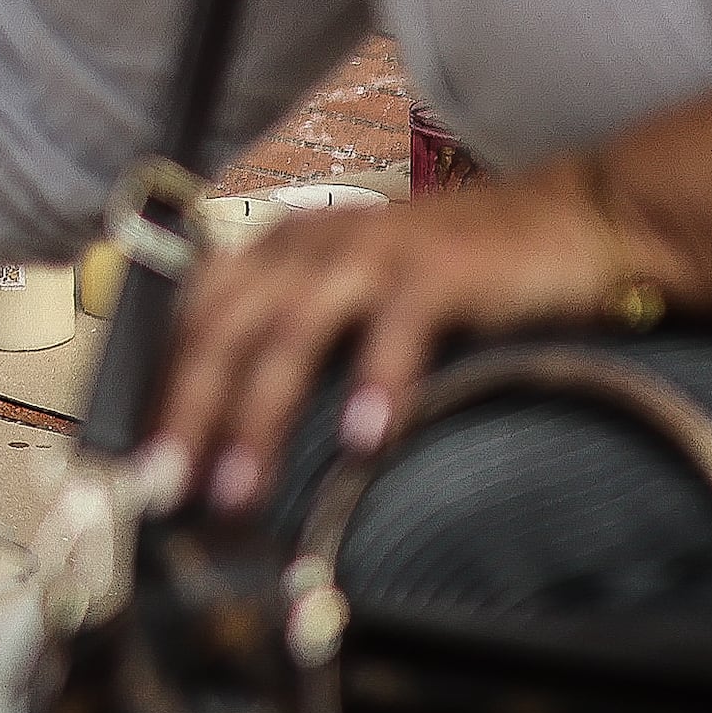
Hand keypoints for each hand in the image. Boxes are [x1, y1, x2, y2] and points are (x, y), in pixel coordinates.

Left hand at [145, 165, 655, 514]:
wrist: (570, 220)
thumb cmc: (452, 286)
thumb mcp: (356, 308)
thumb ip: (300, 357)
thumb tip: (234, 455)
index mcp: (277, 253)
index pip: (193, 323)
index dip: (161, 396)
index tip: (141, 472)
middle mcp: (310, 245)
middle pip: (224, 332)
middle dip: (189, 417)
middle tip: (167, 492)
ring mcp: (373, 252)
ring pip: (291, 334)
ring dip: (259, 418)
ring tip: (238, 491)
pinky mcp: (440, 269)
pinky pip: (397, 327)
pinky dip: (376, 382)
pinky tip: (364, 441)